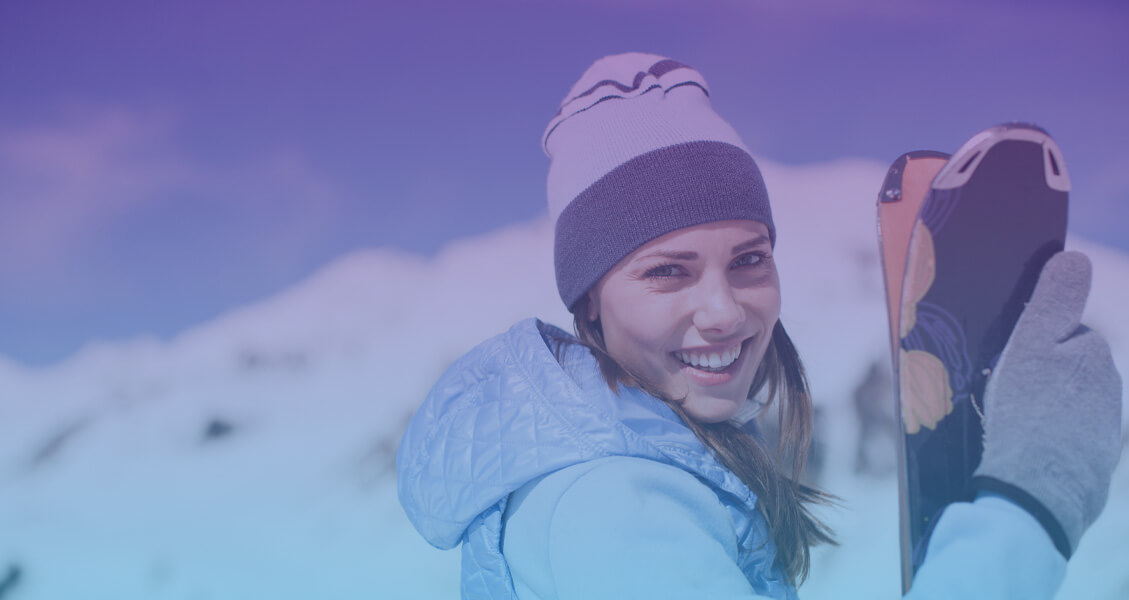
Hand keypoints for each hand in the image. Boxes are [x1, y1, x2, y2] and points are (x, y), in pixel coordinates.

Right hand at [973, 250, 1122, 557]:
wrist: (1037, 493)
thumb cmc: (1030, 412)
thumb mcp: (1031, 345)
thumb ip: (1055, 300)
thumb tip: (1075, 255)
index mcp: (1093, 356)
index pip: (1066, 333)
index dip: (1035, 340)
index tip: (1010, 357)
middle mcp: (1109, 391)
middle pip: (1067, 368)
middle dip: (1042, 374)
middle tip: (1005, 389)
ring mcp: (1104, 431)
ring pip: (1068, 404)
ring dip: (1045, 407)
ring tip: (1010, 423)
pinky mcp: (1093, 464)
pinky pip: (1067, 439)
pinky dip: (1048, 439)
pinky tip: (1024, 448)